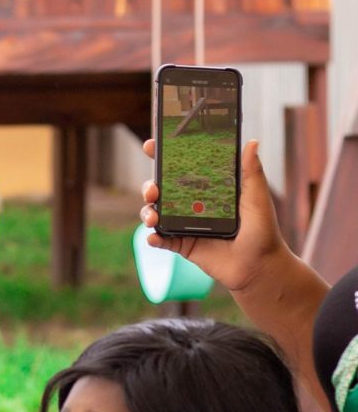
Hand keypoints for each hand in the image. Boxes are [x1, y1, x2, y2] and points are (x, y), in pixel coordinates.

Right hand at [139, 139, 290, 291]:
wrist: (260, 268)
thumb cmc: (263, 231)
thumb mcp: (257, 199)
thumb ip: (251, 172)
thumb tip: (251, 143)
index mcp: (206, 189)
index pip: (180, 168)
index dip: (162, 156)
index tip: (151, 146)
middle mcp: (190, 205)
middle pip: (160, 189)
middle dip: (148, 187)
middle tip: (152, 191)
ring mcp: (184, 225)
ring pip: (155, 213)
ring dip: (147, 212)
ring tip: (152, 218)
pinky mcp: (182, 245)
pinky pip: (161, 240)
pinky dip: (153, 238)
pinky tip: (154, 238)